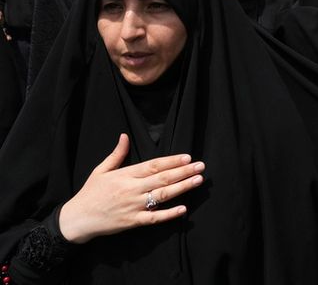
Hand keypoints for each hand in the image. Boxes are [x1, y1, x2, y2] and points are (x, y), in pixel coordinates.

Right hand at [58, 134, 204, 244]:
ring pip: (161, 196)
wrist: (77, 219)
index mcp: (125, 175)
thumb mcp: (101, 170)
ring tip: (198, 180)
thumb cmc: (90, 193)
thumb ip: (116, 154)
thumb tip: (124, 136)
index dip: (171, 161)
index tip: (187, 157)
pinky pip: (153, 218)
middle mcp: (131, 189)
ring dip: (182, 188)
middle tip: (201, 166)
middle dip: (183, 172)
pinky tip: (183, 209)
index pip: (153, 166)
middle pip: (162, 179)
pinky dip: (169, 214)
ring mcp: (132, 206)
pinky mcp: (132, 222)